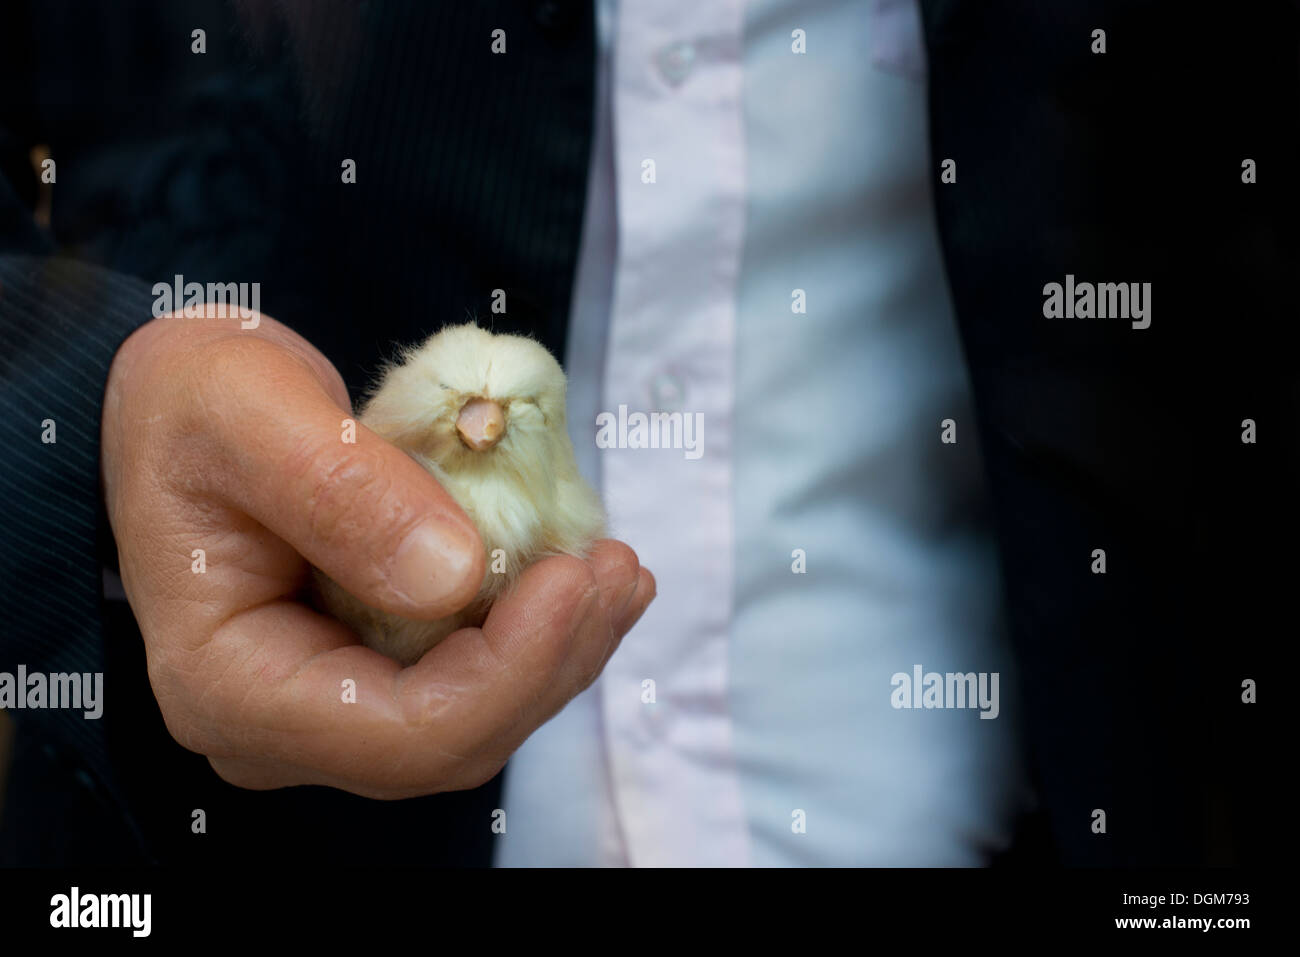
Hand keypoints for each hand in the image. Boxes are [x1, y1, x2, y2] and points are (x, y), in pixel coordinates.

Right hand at [100, 311, 653, 797]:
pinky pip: (473, 672)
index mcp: (228, 684)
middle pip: (452, 739)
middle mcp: (283, 721)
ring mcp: (334, 701)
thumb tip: (455, 578)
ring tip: (618, 568)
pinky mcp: (376, 667)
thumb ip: (338, 489)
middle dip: (551, 661)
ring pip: (476, 715)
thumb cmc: (193, 401)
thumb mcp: (241, 406)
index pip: (398, 735)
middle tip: (618, 569)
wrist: (191, 409)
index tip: (571, 578)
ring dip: (562, 648)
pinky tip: (585, 572)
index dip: (506, 673)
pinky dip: (540, 628)